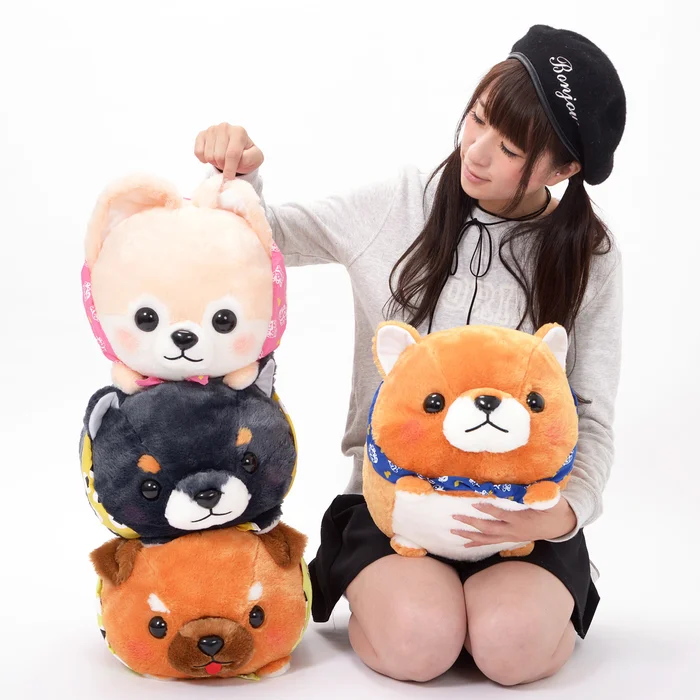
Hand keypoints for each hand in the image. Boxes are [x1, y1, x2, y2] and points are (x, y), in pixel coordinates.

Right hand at [194, 123, 263, 182]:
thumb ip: (250, 159)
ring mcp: (212, 130)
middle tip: (229, 166)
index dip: (230, 169)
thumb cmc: (247, 155)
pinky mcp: (202, 135)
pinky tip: (213, 157)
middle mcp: (225, 127)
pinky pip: (198, 152)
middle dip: (224, 166)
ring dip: (215, 163)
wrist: (237, 150)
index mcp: (239, 132)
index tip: (229, 179)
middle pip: (219, 157)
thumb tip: (237, 161)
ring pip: (209, 156)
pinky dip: (204, 160)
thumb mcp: (256, 158)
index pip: (232, 154)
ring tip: (222, 161)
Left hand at [450, 497, 576, 547]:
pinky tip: (464, 545)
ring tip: (453, 532)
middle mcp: (513, 531)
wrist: (560, 525)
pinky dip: (477, 543)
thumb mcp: (551, 500)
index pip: (502, 514)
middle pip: (489, 529)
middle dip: (471, 523)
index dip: (488, 509)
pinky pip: (490, 543)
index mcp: (521, 519)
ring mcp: (511, 536)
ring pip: (487, 539)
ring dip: (469, 536)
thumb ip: (538, 494)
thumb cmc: (554, 509)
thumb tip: (528, 484)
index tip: (475, 503)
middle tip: (455, 516)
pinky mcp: (509, 538)